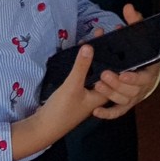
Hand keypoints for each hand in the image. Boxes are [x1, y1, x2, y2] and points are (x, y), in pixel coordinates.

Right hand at [12, 43, 110, 158]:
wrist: (43, 127)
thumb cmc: (62, 110)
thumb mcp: (72, 86)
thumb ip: (81, 67)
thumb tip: (90, 45)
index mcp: (104, 95)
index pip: (116, 72)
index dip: (116, 54)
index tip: (114, 36)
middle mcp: (98, 94)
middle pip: (105, 69)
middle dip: (104, 51)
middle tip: (102, 33)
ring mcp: (88, 94)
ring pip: (94, 71)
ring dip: (93, 56)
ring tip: (92, 37)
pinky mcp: (78, 93)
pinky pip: (85, 74)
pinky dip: (84, 63)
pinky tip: (81, 53)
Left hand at [89, 4, 159, 120]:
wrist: (147, 71)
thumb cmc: (142, 52)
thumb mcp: (140, 36)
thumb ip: (135, 22)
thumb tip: (128, 7)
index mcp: (149, 71)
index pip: (143, 77)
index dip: (134, 77)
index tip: (123, 72)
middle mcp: (142, 87)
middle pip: (131, 90)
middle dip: (117, 83)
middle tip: (104, 74)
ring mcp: (134, 97)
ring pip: (123, 100)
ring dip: (110, 94)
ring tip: (97, 84)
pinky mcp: (125, 104)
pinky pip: (117, 112)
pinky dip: (107, 114)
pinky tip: (96, 112)